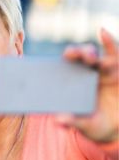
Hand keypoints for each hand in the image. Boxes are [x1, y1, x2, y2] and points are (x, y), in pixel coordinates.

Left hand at [59, 28, 117, 142]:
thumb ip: (73, 122)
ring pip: (95, 57)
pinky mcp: (117, 70)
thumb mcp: (85, 125)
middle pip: (78, 60)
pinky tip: (102, 32)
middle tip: (69, 54)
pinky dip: (109, 42)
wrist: (118, 128)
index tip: (48, 62)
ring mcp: (102, 71)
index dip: (53, 65)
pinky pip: (114, 54)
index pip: (62, 70)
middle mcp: (85, 75)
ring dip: (89, 53)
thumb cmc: (96, 125)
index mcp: (72, 86)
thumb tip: (57, 119)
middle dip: (74, 54)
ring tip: (88, 56)